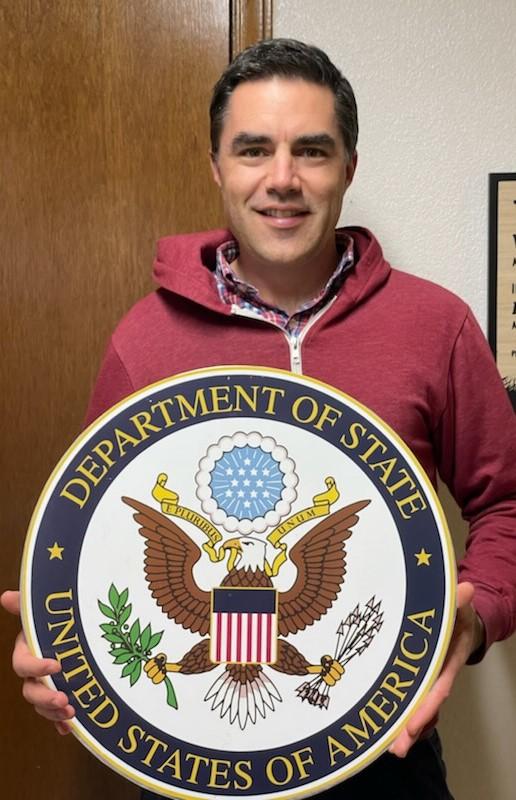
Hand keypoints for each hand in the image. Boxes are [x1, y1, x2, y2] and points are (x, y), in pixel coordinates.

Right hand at [1, 589, 75, 734]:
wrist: (76, 630)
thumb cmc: (57, 621)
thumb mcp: (41, 613)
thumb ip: (25, 606)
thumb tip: (6, 597)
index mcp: (27, 651)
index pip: (23, 664)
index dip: (36, 666)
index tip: (56, 664)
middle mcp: (33, 672)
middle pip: (30, 691)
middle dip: (45, 697)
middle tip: (64, 699)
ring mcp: (46, 685)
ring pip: (41, 704)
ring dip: (53, 711)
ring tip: (71, 713)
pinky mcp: (61, 695)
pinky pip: (56, 715)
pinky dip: (61, 723)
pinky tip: (69, 728)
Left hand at [389, 581, 483, 757]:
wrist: (458, 614)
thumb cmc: (455, 610)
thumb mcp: (456, 604)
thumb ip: (458, 600)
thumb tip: (466, 589)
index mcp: (448, 657)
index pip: (439, 684)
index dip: (428, 704)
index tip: (415, 724)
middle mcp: (438, 671)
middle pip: (426, 703)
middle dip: (412, 726)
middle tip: (397, 749)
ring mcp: (428, 675)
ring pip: (417, 704)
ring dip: (405, 726)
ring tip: (390, 748)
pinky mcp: (416, 674)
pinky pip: (410, 695)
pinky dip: (401, 712)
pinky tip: (388, 730)